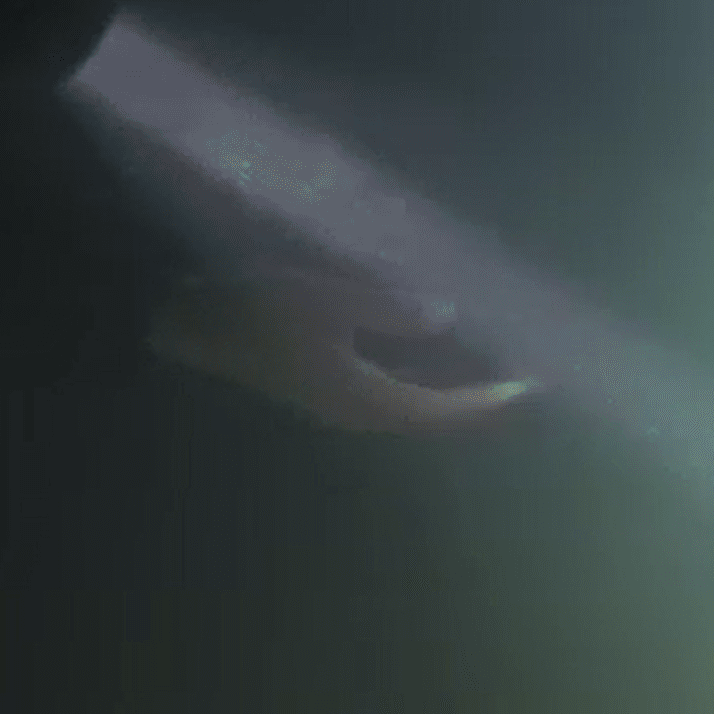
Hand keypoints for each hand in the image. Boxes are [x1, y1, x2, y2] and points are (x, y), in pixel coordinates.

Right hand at [146, 267, 534, 434]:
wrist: (179, 318)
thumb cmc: (251, 305)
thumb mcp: (323, 298)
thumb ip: (387, 308)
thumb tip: (447, 315)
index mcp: (360, 400)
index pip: (442, 412)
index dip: (488, 403)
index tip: (534, 388)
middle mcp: (354, 409)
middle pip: (433, 415)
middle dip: (479, 401)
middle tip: (528, 381)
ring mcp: (336, 397)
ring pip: (412, 402)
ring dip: (452, 389)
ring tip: (495, 368)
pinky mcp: (322, 379)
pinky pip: (392, 386)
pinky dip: (424, 374)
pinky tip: (437, 352)